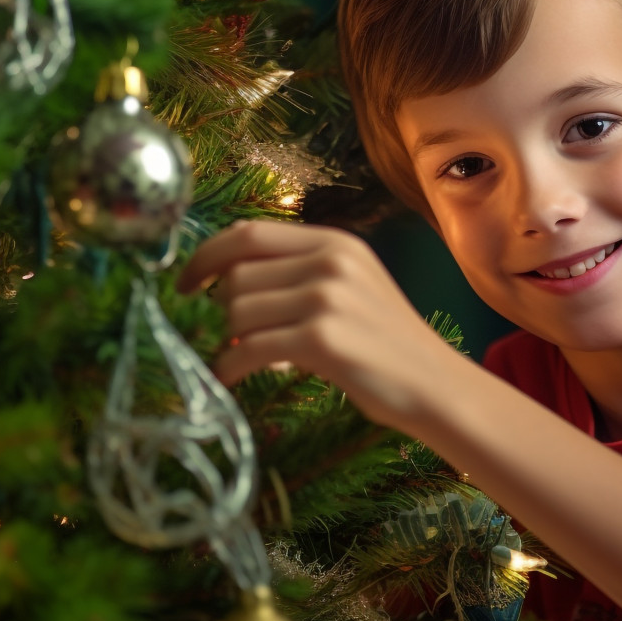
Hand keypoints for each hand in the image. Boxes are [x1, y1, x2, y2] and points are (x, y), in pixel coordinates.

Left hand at [175, 220, 461, 433]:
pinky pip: (248, 348)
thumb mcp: (351, 288)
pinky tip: (230, 378)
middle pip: (237, 275)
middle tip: (227, 337)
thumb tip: (227, 281)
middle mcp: (331, 262)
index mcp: (335, 243)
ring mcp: (327, 299)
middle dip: (221, 310)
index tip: (185, 283)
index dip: (206, 256)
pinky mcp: (322, 340)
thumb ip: (300, 274)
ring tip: (239, 360)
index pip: (248, 233)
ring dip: (228, 340)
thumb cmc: (387, 345)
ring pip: (237, 311)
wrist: (436, 387)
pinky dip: (229, 366)